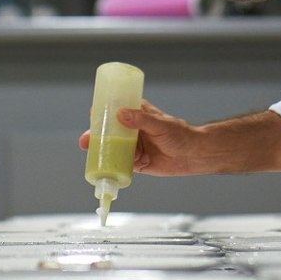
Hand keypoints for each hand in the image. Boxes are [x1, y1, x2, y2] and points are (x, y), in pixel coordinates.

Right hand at [79, 100, 199, 175]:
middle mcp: (131, 130)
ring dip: (105, 154)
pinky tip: (116, 168)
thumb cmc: (180, 134)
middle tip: (86, 143)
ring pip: (113, 150)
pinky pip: (122, 165)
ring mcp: (133, 147)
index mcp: (136, 114)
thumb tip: (120, 114)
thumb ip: (141, 119)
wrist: (194, 155)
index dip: (100, 114)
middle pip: (107, 133)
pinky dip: (117, 167)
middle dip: (95, 138)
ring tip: (103, 157)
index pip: (113, 110)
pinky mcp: (137, 163)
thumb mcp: (160, 124)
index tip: (92, 118)